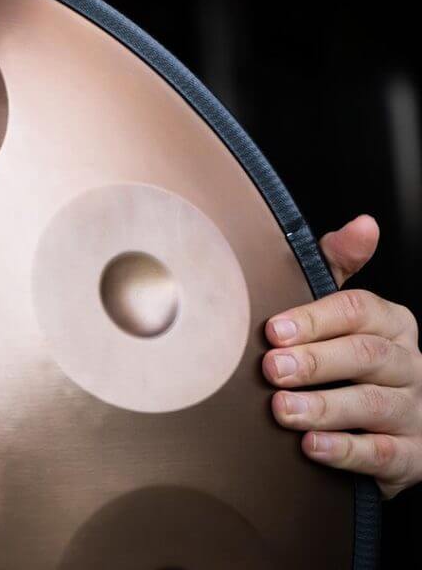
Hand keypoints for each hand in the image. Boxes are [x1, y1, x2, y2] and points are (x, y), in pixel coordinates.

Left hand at [263, 214, 421, 497]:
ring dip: (324, 407)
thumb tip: (363, 224)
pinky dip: (346, 450)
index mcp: (392, 324)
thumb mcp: (342, 312)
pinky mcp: (412, 455)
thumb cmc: (349, 360)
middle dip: (315, 361)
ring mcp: (415, 411)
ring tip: (283, 410)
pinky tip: (312, 447)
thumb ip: (339, 266)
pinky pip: (383, 453)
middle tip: (271, 369)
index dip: (315, 319)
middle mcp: (409, 364)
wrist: (384, 430)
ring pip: (374, 404)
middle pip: (366, 355)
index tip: (274, 329)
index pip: (359, 311)